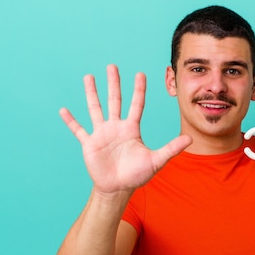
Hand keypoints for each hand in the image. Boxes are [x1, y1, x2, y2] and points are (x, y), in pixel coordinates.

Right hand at [60, 65, 191, 194]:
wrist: (118, 188)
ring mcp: (102, 134)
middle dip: (114, 83)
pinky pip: (79, 130)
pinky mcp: (89, 144)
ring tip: (89, 77)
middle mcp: (116, 127)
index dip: (139, 90)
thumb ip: (171, 148)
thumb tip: (190, 139)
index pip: (136, 105)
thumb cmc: (137, 175)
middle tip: (112, 66)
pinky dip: (71, 121)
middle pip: (115, 100)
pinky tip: (64, 110)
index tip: (140, 74)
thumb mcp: (156, 160)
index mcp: (131, 129)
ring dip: (92, 93)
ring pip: (96, 109)